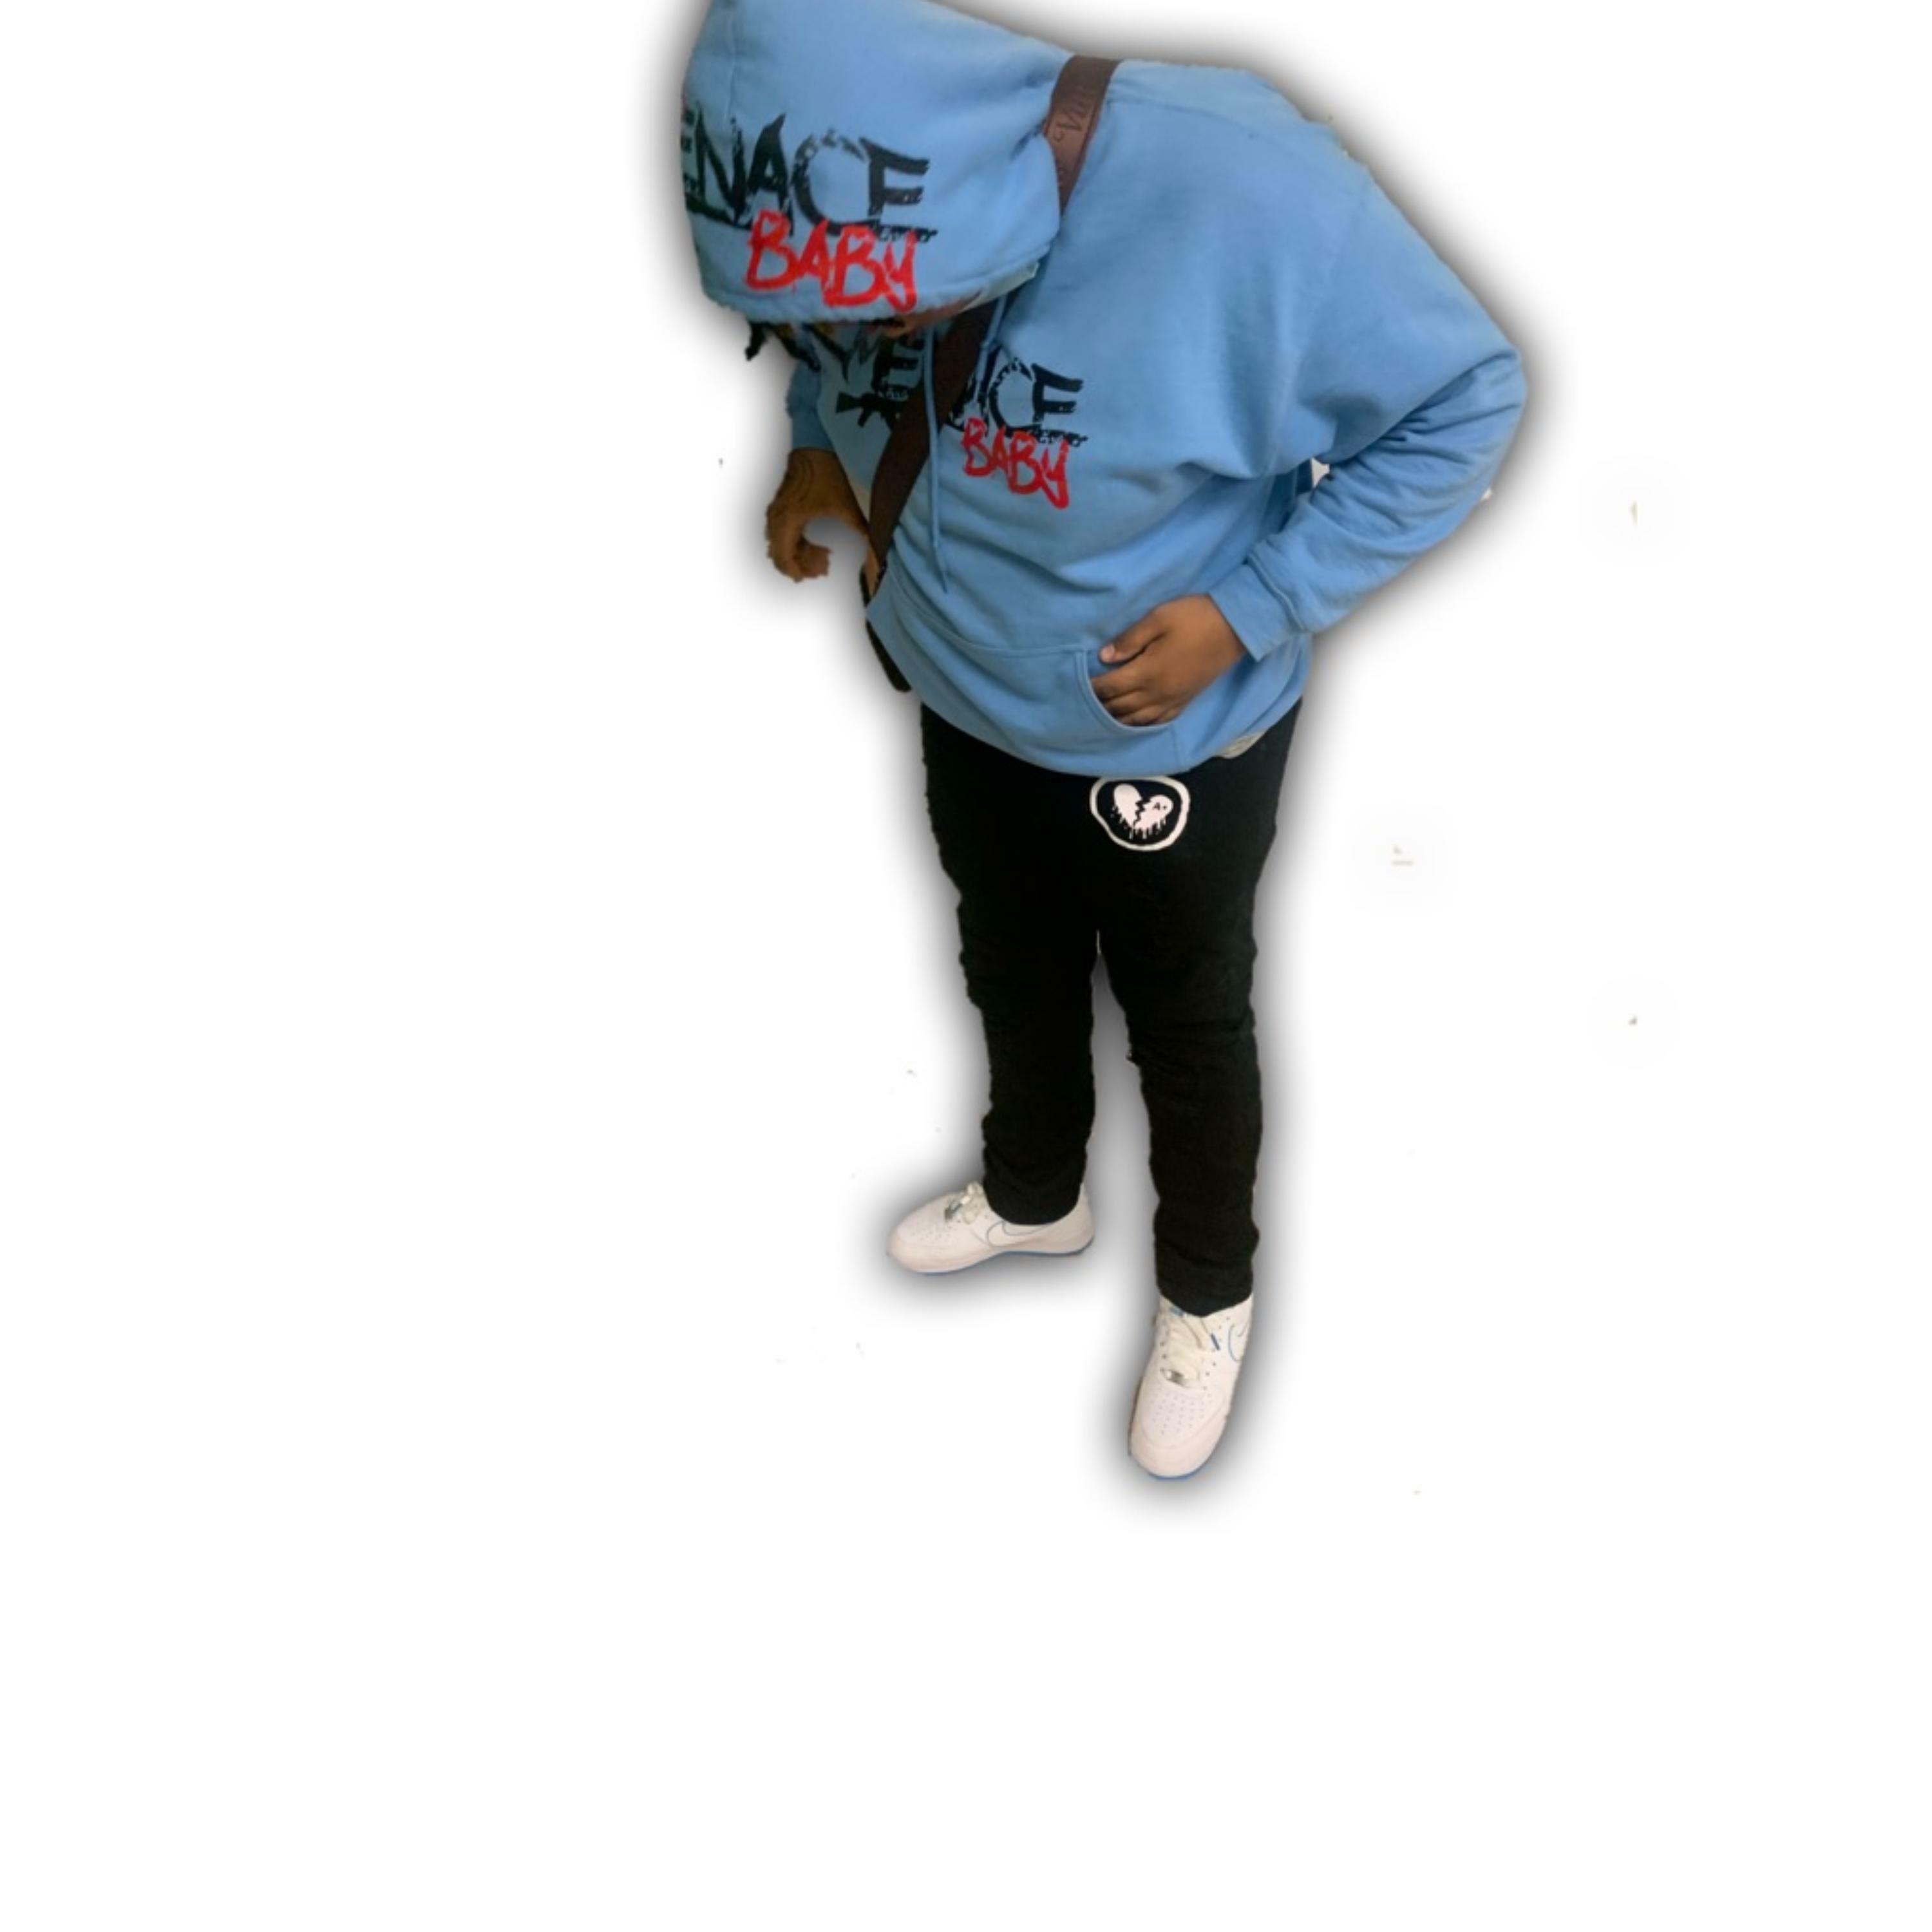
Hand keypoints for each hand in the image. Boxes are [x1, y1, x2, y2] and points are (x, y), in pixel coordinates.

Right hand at [765, 447, 869, 582]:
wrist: (817, 444)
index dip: (796, 571)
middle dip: (801, 565)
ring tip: (824, 556)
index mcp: (789, 520)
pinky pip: (782, 534)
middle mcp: (778, 517)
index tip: (813, 577)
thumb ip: (861, 529)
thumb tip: (877, 549)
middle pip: (779, 554)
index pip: (783, 557)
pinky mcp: (782, 506)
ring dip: (799, 555)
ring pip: (780, 545)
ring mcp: (777, 511)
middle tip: (824, 568)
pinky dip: (797, 544)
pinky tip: (817, 546)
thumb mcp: (847, 505)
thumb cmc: (828, 472)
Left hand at [1091, 596, 1245, 726]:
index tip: (1077, 685)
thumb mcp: (1159, 618)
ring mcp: (1173, 700)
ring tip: (1102, 716)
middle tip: (1083, 703)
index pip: (1110, 687)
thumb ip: (1129, 639)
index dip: (1092, 687)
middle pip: (1120, 707)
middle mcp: (1157, 693)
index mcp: (1148, 672)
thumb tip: (1104, 656)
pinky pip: (1159, 721)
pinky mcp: (1185, 700)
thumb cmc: (1195, 617)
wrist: (1236, 627)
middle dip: (1100, 705)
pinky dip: (1141, 725)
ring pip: (1137, 719)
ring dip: (1117, 719)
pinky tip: (1134, 723)